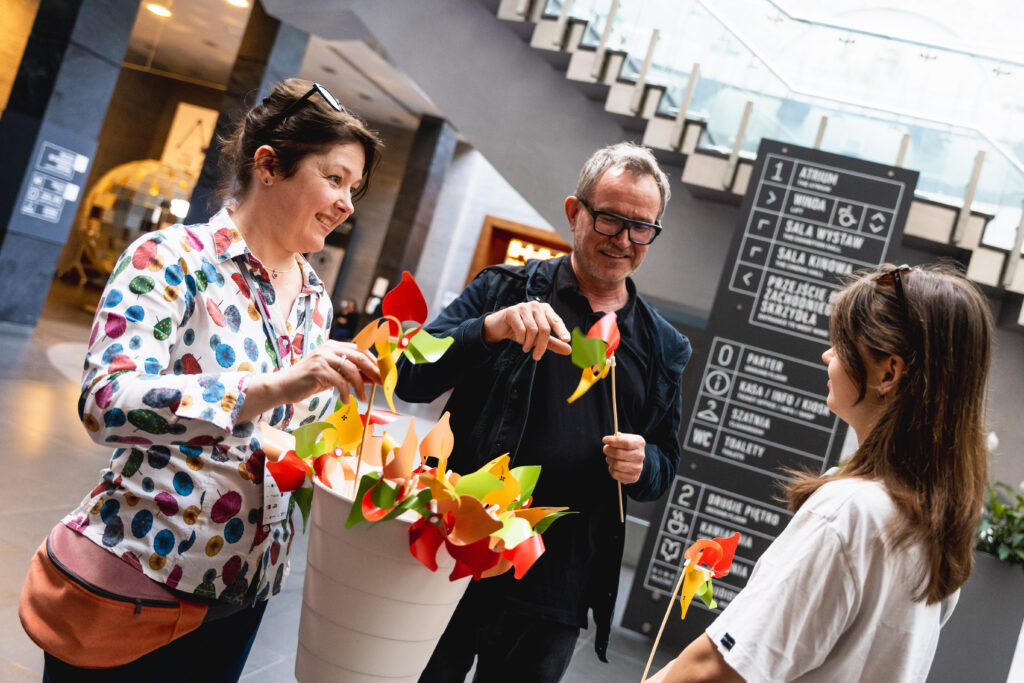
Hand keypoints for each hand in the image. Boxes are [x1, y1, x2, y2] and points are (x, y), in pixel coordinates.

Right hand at [238, 341, 382, 422]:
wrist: (283, 386)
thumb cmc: (308, 381)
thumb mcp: (331, 374)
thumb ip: (348, 373)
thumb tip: (371, 378)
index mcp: (333, 346)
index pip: (360, 349)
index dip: (374, 361)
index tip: (382, 373)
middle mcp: (329, 348)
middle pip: (359, 357)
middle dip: (373, 371)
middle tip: (380, 384)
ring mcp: (322, 358)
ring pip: (351, 370)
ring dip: (360, 386)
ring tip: (363, 398)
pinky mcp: (318, 370)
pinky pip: (340, 382)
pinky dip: (346, 393)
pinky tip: (346, 401)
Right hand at [482, 301, 571, 359]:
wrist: (500, 327)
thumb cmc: (522, 330)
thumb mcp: (538, 338)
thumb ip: (553, 343)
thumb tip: (569, 350)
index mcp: (545, 309)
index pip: (556, 321)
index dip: (562, 330)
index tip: (567, 340)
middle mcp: (536, 305)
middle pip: (544, 329)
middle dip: (541, 345)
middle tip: (537, 356)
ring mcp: (523, 307)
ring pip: (533, 330)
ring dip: (528, 343)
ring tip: (525, 346)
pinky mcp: (512, 311)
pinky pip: (521, 329)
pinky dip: (520, 339)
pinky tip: (518, 339)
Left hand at [603, 432, 644, 483]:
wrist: (636, 460)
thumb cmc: (627, 447)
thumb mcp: (625, 438)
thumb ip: (617, 437)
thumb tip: (608, 440)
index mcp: (639, 443)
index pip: (626, 443)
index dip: (613, 441)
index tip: (604, 439)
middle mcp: (640, 456)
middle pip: (619, 454)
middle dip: (608, 450)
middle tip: (606, 449)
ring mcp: (637, 468)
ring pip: (616, 464)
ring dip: (609, 460)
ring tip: (610, 457)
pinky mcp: (633, 477)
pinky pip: (616, 474)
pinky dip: (611, 469)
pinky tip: (613, 466)